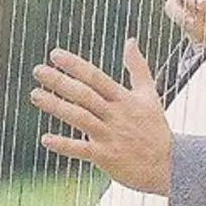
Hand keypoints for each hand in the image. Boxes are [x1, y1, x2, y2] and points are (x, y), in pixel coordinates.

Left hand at [29, 38, 172, 194]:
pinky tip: (45, 139)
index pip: (96, 77)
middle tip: (38, 70)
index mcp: (125, 99)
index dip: (75, 65)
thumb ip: (139, 68)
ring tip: (35, 95)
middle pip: (85, 95)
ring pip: (79, 118)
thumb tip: (131, 40)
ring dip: (56, 106)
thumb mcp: (150, 95)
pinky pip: (81, 149)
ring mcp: (110, 136)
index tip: (55, 54)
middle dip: (60, 82)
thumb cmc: (156, 129)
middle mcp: (116, 115)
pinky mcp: (106, 156)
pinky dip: (64, 145)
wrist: (170, 165)